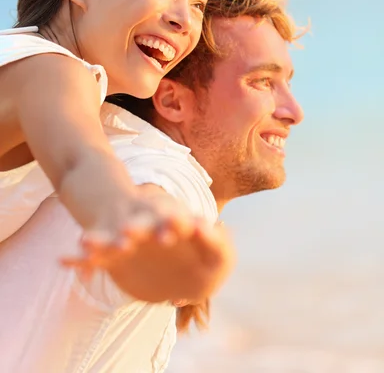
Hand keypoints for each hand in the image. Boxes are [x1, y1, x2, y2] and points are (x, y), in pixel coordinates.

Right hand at [62, 191, 234, 303]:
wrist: (171, 247)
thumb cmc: (197, 252)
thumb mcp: (214, 252)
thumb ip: (218, 243)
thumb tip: (222, 232)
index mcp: (173, 224)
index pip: (173, 220)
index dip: (173, 222)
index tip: (173, 227)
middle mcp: (149, 228)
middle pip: (140, 226)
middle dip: (135, 228)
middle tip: (128, 233)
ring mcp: (128, 240)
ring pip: (112, 239)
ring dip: (102, 240)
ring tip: (86, 241)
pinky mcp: (114, 257)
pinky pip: (94, 257)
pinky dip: (80, 259)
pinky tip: (64, 260)